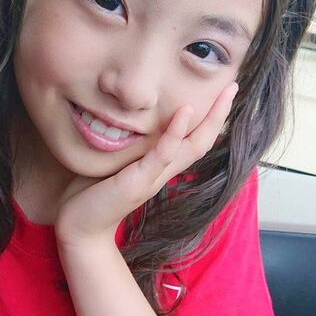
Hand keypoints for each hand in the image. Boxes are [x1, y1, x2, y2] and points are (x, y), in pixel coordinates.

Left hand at [55, 82, 238, 246]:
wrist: (80, 229)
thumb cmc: (92, 194)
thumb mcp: (113, 161)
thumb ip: (124, 142)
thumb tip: (120, 114)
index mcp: (159, 166)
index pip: (192, 139)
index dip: (208, 118)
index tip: (220, 93)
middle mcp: (163, 171)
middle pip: (202, 140)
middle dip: (220, 113)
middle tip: (235, 86)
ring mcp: (154, 177)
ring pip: (192, 146)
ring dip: (211, 118)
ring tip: (226, 93)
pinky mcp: (140, 181)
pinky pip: (163, 154)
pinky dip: (175, 132)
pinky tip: (186, 110)